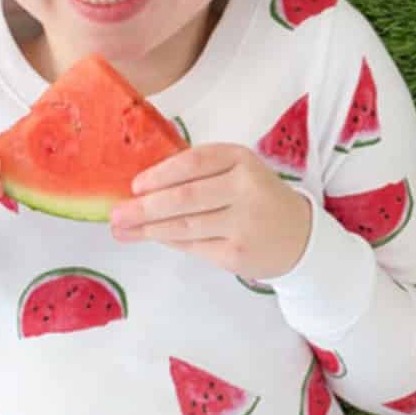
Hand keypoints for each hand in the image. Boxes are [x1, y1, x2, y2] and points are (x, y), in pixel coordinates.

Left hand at [109, 143, 313, 280]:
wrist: (299, 236)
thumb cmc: (257, 197)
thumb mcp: (238, 172)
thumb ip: (200, 173)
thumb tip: (142, 186)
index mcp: (242, 160)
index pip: (194, 163)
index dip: (161, 174)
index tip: (135, 184)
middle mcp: (246, 189)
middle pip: (185, 198)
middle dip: (144, 207)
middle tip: (116, 213)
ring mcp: (243, 224)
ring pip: (184, 226)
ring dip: (148, 229)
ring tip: (122, 230)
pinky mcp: (237, 254)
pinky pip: (193, 247)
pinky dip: (168, 242)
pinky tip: (150, 238)